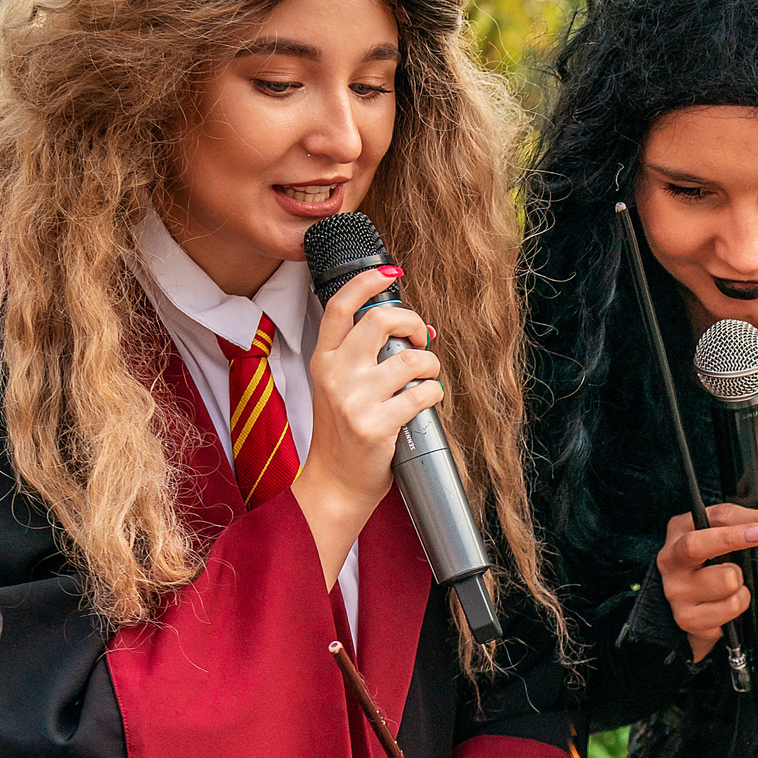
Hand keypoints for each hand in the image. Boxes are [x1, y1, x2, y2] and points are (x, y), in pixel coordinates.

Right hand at [296, 266, 443, 584]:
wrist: (334, 484)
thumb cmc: (343, 435)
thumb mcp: (337, 387)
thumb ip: (362, 356)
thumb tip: (412, 329)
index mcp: (324, 360)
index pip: (341, 306)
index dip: (367, 282)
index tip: (391, 272)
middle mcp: (335, 374)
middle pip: (381, 321)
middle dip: (413, 322)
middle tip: (422, 338)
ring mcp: (354, 399)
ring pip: (411, 359)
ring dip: (431, 365)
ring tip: (427, 377)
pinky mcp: (375, 425)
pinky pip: (423, 394)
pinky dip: (434, 394)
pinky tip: (427, 402)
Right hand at [658, 491, 757, 662]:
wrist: (697, 609)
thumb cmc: (717, 564)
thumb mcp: (737, 533)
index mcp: (683, 528)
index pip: (718, 516)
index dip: (752, 517)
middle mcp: (672, 558)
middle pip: (697, 545)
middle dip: (733, 538)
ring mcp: (676, 589)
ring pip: (724, 580)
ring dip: (742, 582)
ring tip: (738, 583)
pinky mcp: (687, 617)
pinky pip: (728, 609)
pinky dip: (739, 605)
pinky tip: (730, 602)